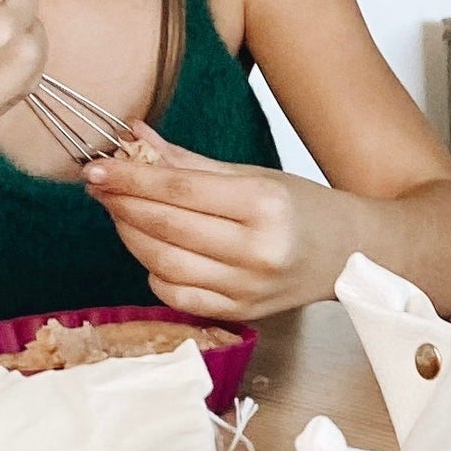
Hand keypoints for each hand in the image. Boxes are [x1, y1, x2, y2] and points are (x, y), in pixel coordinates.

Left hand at [83, 127, 353, 317]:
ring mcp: (247, 287)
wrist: (353, 254)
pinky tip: (153, 249)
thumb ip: (190, 163)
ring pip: (162, 263)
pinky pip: (175, 294)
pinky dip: (153, 270)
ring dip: (131, 235)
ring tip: (121, 212)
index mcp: (266, 205)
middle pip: (166, 226)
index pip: (180, 191)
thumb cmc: (305, 209)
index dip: (131, 178)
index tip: (97, 167)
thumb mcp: (255, 176)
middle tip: (100, 185)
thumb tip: (134, 139)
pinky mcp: (239, 311)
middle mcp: (257, 250)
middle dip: (123, 203)